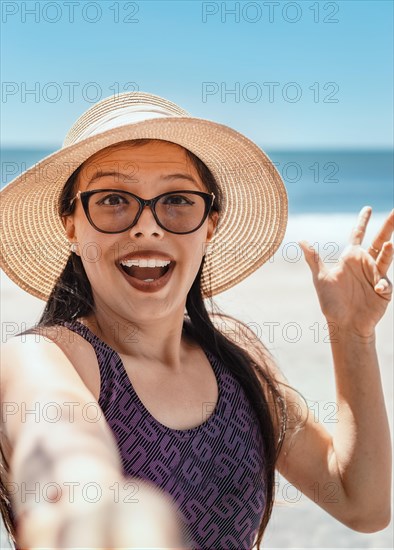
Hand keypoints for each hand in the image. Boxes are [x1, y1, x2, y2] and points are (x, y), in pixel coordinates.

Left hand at [299, 207, 392, 338]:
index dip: (363, 221)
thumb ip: (314, 259)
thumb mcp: (320, 278)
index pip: (358, 235)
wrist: (344, 324)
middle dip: (388, 226)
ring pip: (386, 258)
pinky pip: (384, 283)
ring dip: (390, 252)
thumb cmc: (332, 302)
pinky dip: (382, 285)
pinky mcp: (384, 290)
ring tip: (391, 245)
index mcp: (351, 258)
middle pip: (380, 240)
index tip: (368, 208)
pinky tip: (377, 290)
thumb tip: (300, 241)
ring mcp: (376, 276)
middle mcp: (365, 264)